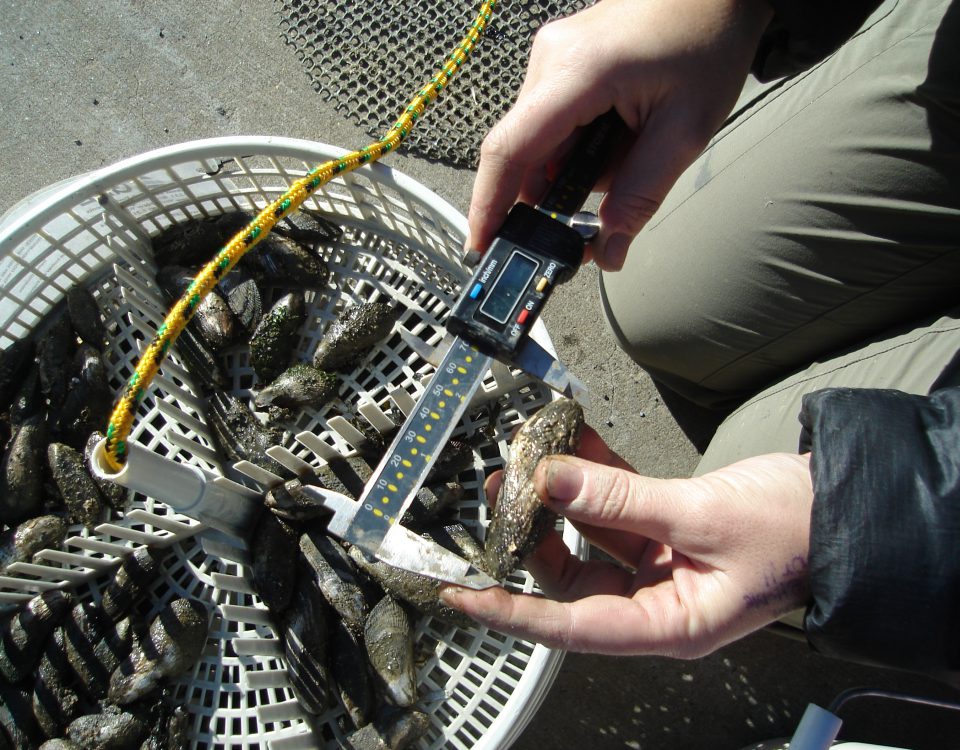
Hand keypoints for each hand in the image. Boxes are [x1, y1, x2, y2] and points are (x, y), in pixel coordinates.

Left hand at [441, 428, 812, 657]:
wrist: (845, 505)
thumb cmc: (795, 532)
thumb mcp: (702, 516)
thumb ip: (621, 499)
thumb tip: (550, 480)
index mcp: (666, 623)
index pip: (568, 627)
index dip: (510, 612)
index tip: (461, 594)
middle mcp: (656, 596)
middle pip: (570, 574)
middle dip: (531, 531)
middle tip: (501, 489)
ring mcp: (660, 559)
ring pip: (589, 531)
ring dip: (560, 493)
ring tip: (531, 454)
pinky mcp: (668, 524)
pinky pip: (617, 501)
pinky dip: (596, 473)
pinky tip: (576, 442)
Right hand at [466, 0, 772, 270]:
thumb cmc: (709, 40)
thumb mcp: (685, 130)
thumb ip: (640, 196)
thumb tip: (608, 252)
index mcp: (576, 73)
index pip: (510, 151)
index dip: (489, 205)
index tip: (483, 245)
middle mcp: (550, 60)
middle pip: (527, 153)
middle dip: (561, 190)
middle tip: (604, 208)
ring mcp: (552, 57)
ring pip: (545, 141)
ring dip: (579, 166)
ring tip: (635, 146)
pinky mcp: (562, 60)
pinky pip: (556, 121)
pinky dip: (583, 144)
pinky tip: (624, 131)